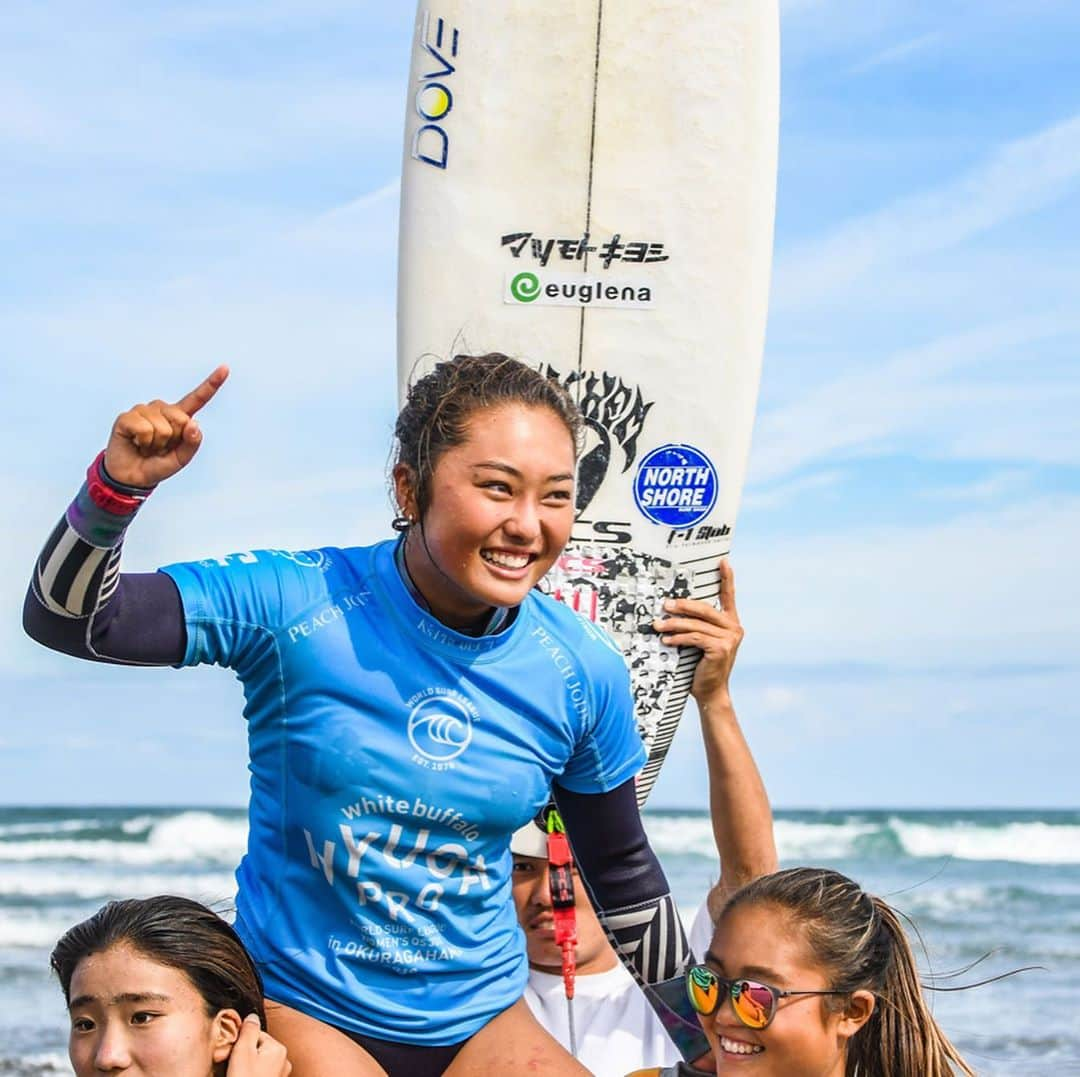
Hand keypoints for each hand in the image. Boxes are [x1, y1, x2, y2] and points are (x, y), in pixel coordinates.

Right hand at [103, 365, 228, 486]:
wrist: (132, 477)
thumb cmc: (158, 465)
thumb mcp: (182, 458)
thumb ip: (192, 443)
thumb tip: (193, 424)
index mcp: (180, 416)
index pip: (198, 398)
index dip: (212, 384)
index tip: (225, 368)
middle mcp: (162, 409)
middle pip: (181, 419)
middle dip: (172, 440)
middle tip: (160, 448)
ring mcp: (144, 410)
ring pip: (162, 428)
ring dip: (156, 445)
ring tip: (146, 447)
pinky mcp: (127, 417)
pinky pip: (144, 430)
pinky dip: (142, 443)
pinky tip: (135, 443)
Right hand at [227, 1014, 291, 1076]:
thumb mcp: (243, 1053)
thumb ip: (248, 1031)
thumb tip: (252, 1016)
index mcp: (279, 1049)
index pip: (257, 1034)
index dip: (241, 1042)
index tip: (232, 1052)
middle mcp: (284, 1061)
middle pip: (257, 1048)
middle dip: (244, 1054)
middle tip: (234, 1066)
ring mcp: (279, 1074)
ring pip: (258, 1062)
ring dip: (247, 1065)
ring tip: (238, 1073)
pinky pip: (259, 1072)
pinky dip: (251, 1073)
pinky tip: (244, 1076)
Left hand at [653, 559, 742, 707]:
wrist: (710, 692)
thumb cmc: (701, 665)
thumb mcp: (701, 641)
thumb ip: (697, 625)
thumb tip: (672, 608)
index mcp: (731, 622)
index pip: (729, 596)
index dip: (727, 578)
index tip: (723, 561)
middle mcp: (734, 627)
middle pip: (704, 609)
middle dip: (682, 606)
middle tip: (665, 605)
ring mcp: (730, 638)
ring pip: (696, 624)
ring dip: (673, 625)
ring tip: (657, 625)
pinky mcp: (721, 648)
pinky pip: (694, 637)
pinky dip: (677, 638)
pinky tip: (666, 640)